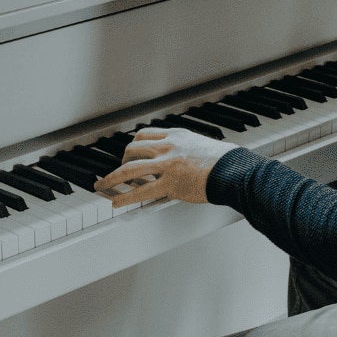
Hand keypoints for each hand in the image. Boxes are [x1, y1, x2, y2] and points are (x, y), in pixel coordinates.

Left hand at [94, 127, 238, 207]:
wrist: (233, 170)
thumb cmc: (225, 161)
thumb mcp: (201, 145)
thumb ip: (185, 149)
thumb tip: (179, 158)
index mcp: (176, 135)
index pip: (145, 135)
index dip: (133, 145)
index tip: (128, 153)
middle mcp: (168, 147)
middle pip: (133, 148)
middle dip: (121, 160)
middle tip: (117, 171)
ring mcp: (167, 165)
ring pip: (129, 168)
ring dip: (112, 178)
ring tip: (102, 186)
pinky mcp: (170, 183)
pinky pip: (140, 191)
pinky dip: (124, 196)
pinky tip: (116, 202)